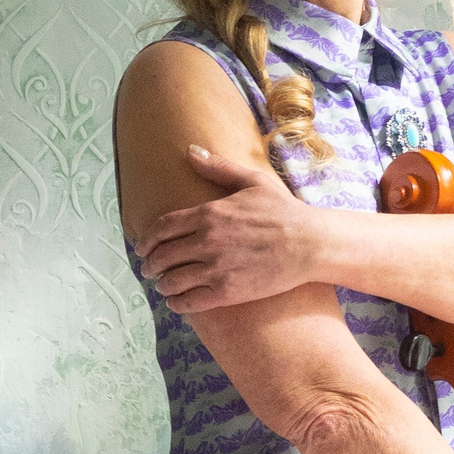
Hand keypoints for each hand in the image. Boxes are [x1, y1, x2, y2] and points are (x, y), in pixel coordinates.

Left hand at [134, 142, 323, 311]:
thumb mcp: (252, 181)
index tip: (142, 247)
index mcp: (209, 213)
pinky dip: (177, 302)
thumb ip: (218, 167)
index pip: (162, 227)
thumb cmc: (284, 211)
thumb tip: (191, 151)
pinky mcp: (228, 292)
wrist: (311, 244)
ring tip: (163, 285)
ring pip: (172, 280)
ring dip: (162, 284)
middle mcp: (208, 241)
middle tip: (149, 269)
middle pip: (162, 256)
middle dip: (150, 264)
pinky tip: (176, 301)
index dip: (147, 240)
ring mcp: (216, 268)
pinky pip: (190, 301)